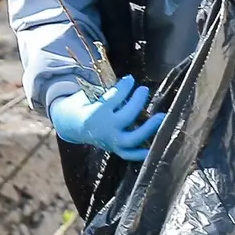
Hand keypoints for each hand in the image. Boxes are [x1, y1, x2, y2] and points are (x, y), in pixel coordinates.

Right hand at [49, 74, 165, 161]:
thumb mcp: (90, 95)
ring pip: (133, 138)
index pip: (114, 98)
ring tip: (161, 116)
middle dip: (137, 102)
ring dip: (148, 128)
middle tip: (144, 90)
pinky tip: (155, 147)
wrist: (73, 126)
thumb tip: (130, 82)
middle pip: (126, 116)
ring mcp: (111, 141)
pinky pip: (130, 154)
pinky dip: (142, 153)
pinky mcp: (115, 150)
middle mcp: (104, 129)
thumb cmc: (85, 105)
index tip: (130, 79)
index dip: (124, 87)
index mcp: (95, 114)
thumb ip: (108, 91)